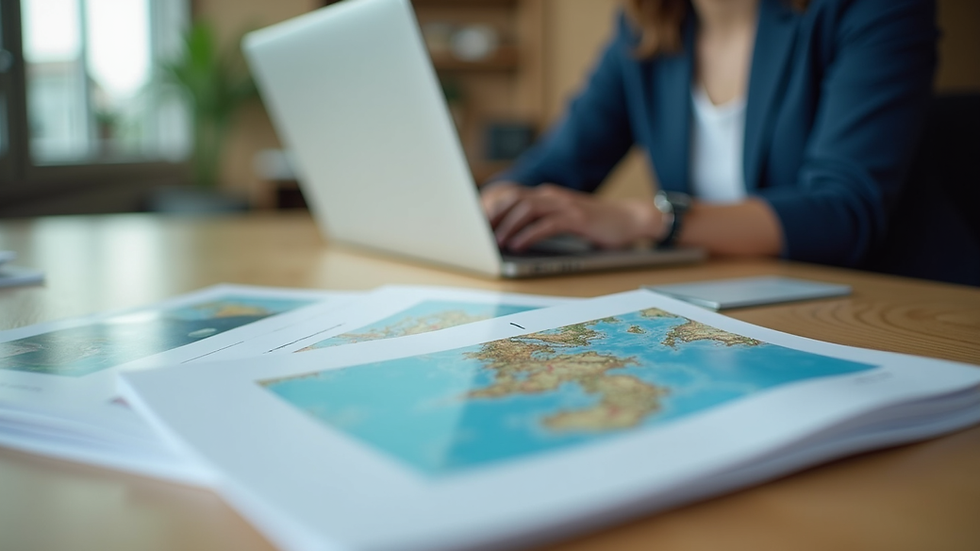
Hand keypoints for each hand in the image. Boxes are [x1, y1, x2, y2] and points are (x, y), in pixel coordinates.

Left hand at [480, 182, 662, 251]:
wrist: (629, 219)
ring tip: (496, 243)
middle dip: (493, 216)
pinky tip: (518, 245)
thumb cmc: (595, 222)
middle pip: (514, 200)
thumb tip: (512, 234)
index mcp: (546, 195)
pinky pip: (546, 224)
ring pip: (527, 210)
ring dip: (507, 227)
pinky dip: (528, 235)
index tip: (475, 224)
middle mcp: (552, 196)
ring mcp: (565, 205)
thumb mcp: (564, 216)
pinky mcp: (576, 218)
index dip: (491, 207)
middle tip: (479, 234)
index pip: (511, 195)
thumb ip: (542, 219)